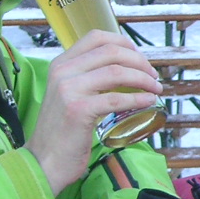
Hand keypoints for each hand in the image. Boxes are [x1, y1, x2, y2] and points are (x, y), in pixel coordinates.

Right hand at [28, 31, 162, 193]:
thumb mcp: (69, 95)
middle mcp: (63, 71)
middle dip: (140, 61)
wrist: (43, 160)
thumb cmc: (63, 131)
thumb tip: (126, 70)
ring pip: (117, 72)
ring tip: (156, 89)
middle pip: (111, 52)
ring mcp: (69, 89)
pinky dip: (138, 98)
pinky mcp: (78, 110)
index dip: (124, 43)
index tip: (141, 58)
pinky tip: (149, 101)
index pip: (96, 38)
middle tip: (153, 76)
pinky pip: (116, 99)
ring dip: (143, 79)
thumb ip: (89, 79)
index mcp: (61, 64)